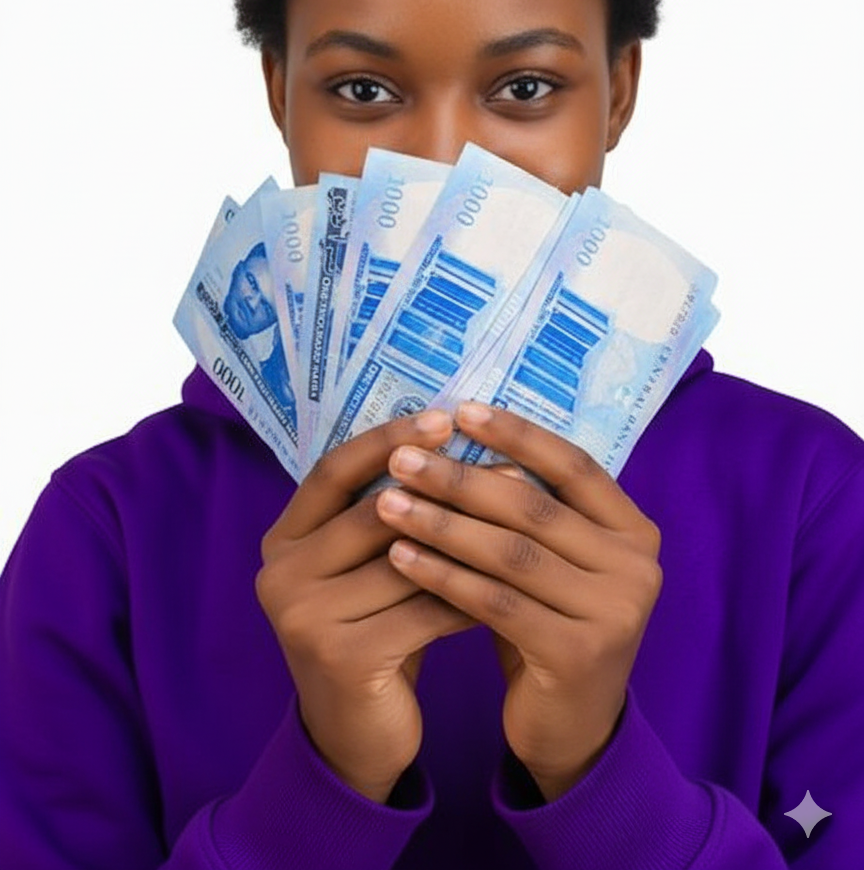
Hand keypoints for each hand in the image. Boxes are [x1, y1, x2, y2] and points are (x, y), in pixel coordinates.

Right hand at [255, 411, 474, 802]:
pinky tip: (510, 584)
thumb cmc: (373, 633)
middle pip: (373, 510)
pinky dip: (469, 593)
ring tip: (522, 521)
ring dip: (468, 539)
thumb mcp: (367, 569)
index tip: (444, 417)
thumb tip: (456, 445)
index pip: (333, 470)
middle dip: (443, 486)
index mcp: (282, 540)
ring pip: (405, 560)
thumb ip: (387, 515)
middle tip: (506, 466)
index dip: (388, 440)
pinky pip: (424, 610)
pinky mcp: (342, 658)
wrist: (356, 738)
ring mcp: (303, 618)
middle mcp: (279, 573)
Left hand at [375, 403, 662, 801]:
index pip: (574, 465)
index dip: (517, 434)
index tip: (460, 409)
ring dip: (441, 523)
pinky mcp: (579, 654)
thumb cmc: (549, 624)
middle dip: (460, 478)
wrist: (571, 728)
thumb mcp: (553, 562)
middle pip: (534, 507)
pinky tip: (399, 558)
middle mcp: (637, 566)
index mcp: (634, 530)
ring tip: (387, 503)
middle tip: (402, 457)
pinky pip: (495, 603)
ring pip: (510, 553)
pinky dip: (442, 576)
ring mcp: (615, 611)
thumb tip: (461, 434)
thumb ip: (529, 510)